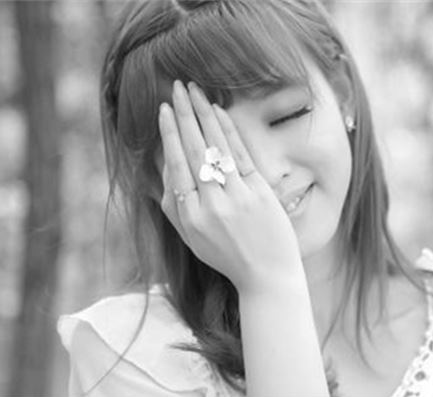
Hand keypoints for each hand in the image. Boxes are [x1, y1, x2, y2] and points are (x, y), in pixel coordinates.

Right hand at [158, 80, 303, 293]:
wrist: (267, 275)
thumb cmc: (227, 256)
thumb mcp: (192, 239)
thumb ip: (174, 206)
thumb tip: (165, 167)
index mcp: (189, 218)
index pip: (175, 165)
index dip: (169, 134)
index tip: (165, 110)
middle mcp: (209, 205)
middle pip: (192, 149)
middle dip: (183, 114)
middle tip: (176, 87)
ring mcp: (236, 197)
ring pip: (214, 146)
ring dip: (203, 113)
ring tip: (194, 89)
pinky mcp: (258, 192)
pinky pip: (238, 154)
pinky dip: (228, 130)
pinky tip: (218, 111)